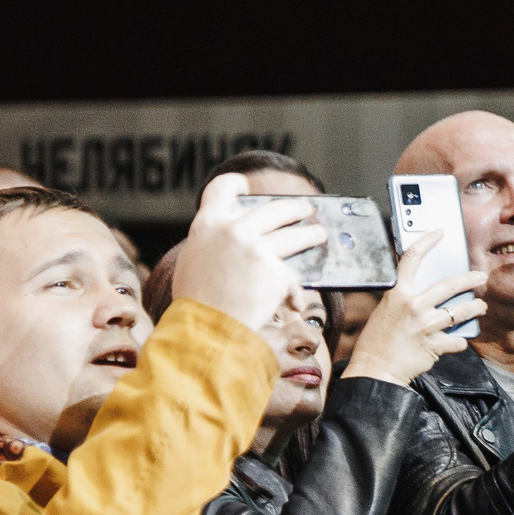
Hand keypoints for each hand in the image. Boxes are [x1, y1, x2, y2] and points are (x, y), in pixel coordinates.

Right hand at [174, 174, 324, 332]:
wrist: (206, 331)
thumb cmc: (196, 305)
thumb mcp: (194, 263)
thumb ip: (213, 246)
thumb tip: (233, 242)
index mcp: (207, 225)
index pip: (221, 189)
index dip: (234, 184)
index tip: (245, 184)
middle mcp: (233, 230)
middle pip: (272, 210)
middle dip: (293, 208)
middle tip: (305, 209)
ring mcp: (257, 249)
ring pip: (293, 236)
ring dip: (310, 234)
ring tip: (319, 234)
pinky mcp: (276, 272)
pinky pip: (292, 279)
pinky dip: (293, 293)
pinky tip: (295, 303)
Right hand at [338, 232, 485, 387]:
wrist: (375, 370)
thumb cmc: (377, 341)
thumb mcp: (386, 310)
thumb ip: (404, 298)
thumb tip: (426, 292)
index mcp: (398, 294)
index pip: (412, 258)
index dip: (427, 240)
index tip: (440, 233)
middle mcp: (414, 306)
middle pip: (450, 285)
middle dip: (470, 279)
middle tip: (481, 276)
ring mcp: (426, 326)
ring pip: (460, 312)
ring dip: (474, 308)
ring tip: (480, 307)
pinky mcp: (434, 345)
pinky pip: (457, 340)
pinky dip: (460, 340)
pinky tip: (460, 339)